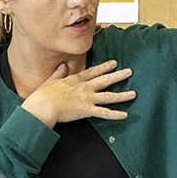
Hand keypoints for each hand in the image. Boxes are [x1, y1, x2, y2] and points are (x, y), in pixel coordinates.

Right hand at [21, 60, 135, 127]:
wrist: (43, 105)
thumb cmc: (43, 94)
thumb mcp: (51, 80)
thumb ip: (59, 73)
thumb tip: (62, 66)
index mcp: (76, 80)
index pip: (94, 71)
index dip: (105, 67)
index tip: (114, 63)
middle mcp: (85, 88)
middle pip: (105, 80)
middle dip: (119, 75)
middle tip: (130, 72)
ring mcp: (87, 98)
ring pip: (109, 96)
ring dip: (122, 95)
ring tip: (134, 94)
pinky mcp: (87, 110)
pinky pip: (104, 113)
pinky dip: (115, 115)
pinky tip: (125, 115)